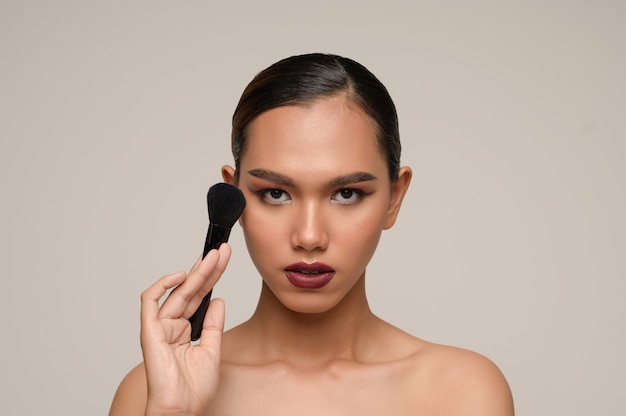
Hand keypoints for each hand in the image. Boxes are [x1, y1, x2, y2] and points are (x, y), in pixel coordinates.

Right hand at [139, 243, 230, 414]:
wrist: (182, 408)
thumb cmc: (194, 387)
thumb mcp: (212, 349)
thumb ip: (213, 324)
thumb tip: (219, 300)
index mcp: (185, 329)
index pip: (200, 296)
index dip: (212, 277)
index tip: (224, 260)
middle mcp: (172, 325)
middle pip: (192, 290)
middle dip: (207, 269)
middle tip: (222, 251)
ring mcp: (160, 327)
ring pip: (178, 292)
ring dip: (195, 273)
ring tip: (212, 257)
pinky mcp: (150, 332)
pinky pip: (149, 302)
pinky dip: (162, 286)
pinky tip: (180, 275)